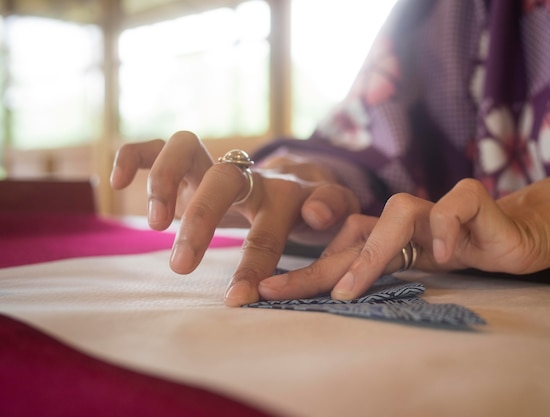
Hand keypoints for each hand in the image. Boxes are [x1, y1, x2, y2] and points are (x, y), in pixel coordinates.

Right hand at [110, 131, 359, 305]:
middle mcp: (246, 176)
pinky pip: (155, 146)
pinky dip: (133, 157)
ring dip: (164, 181)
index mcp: (283, 195)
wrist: (294, 182)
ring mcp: (214, 166)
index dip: (253, 265)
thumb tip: (316, 214)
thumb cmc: (310, 206)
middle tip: (181, 266)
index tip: (236, 300)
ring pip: (183, 148)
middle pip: (222, 180)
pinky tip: (117, 182)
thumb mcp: (336, 210)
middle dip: (201, 220)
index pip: (268, 229)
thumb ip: (334, 209)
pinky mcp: (188, 163)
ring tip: (156, 225)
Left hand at [259, 153, 549, 299]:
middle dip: (316, 265)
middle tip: (280, 291)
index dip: (304, 270)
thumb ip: (374, 272)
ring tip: (351, 291)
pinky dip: (447, 228)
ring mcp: (436, 206)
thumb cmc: (459, 251)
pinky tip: (445, 254)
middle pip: (353, 233)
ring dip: (373, 253)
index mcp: (386, 233)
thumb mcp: (411, 270)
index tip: (266, 293)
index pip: (338, 250)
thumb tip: (326, 291)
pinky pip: (454, 207)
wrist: (515, 236)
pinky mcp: (472, 199)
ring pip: (398, 211)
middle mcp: (403, 217)